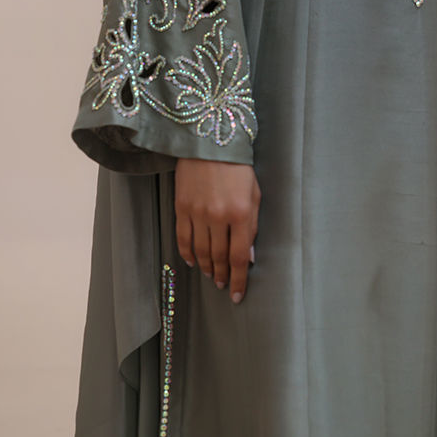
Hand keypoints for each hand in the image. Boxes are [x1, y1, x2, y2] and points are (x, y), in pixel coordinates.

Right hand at [174, 159, 260, 303]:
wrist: (210, 141)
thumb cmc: (238, 166)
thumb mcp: (254, 193)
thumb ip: (252, 226)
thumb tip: (249, 257)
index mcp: (240, 213)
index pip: (239, 257)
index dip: (239, 279)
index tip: (237, 295)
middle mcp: (218, 216)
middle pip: (219, 257)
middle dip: (223, 275)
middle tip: (224, 284)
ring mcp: (197, 212)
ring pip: (201, 252)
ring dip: (207, 268)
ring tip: (212, 275)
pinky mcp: (182, 206)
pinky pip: (183, 238)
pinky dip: (188, 254)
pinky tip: (194, 261)